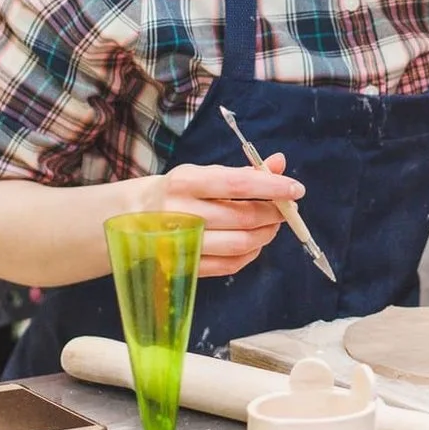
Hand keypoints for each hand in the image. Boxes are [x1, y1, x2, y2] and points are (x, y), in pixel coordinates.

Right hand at [133, 155, 302, 277]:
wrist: (131, 218)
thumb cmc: (178, 193)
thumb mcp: (203, 174)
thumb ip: (243, 171)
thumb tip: (280, 163)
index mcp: (185, 182)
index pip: (238, 184)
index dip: (273, 188)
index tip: (297, 189)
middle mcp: (180, 213)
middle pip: (244, 218)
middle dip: (274, 214)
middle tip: (286, 210)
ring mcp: (181, 244)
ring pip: (241, 244)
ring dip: (266, 234)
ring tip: (272, 225)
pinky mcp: (184, 267)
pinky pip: (230, 265)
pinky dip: (250, 254)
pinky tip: (254, 242)